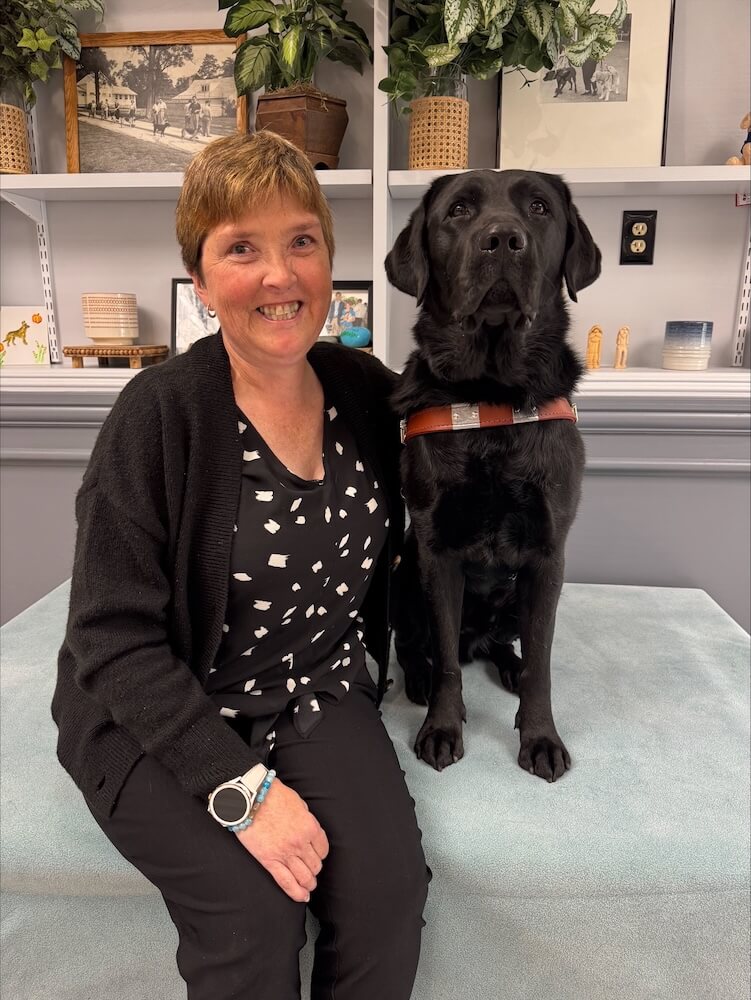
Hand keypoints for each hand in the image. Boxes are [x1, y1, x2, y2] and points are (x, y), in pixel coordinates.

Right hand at [235, 779, 328, 902]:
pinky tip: (302, 897)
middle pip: (315, 865)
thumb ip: (306, 818)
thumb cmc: (273, 795)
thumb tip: (308, 829)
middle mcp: (300, 843)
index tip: (317, 855)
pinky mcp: (269, 861)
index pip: (323, 849)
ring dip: (309, 883)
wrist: (250, 799)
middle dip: (315, 869)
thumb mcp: (298, 803)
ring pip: (304, 876)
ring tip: (308, 886)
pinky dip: (296, 893)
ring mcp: (285, 854)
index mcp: (310, 827)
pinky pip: (286, 882)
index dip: (321, 854)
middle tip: (312, 871)